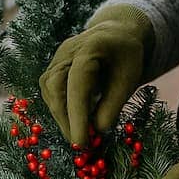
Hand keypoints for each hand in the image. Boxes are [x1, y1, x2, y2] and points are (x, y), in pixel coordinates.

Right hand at [40, 5, 152, 143]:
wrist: (116, 34)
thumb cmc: (126, 56)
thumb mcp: (129, 78)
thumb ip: (114, 103)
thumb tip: (98, 131)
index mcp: (91, 46)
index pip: (78, 81)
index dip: (77, 113)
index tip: (81, 141)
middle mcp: (68, 50)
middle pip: (56, 85)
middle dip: (65, 117)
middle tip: (80, 144)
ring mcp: (57, 57)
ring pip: (49, 89)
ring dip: (60, 116)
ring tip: (78, 135)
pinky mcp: (53, 67)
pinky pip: (49, 90)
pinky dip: (59, 108)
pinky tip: (72, 122)